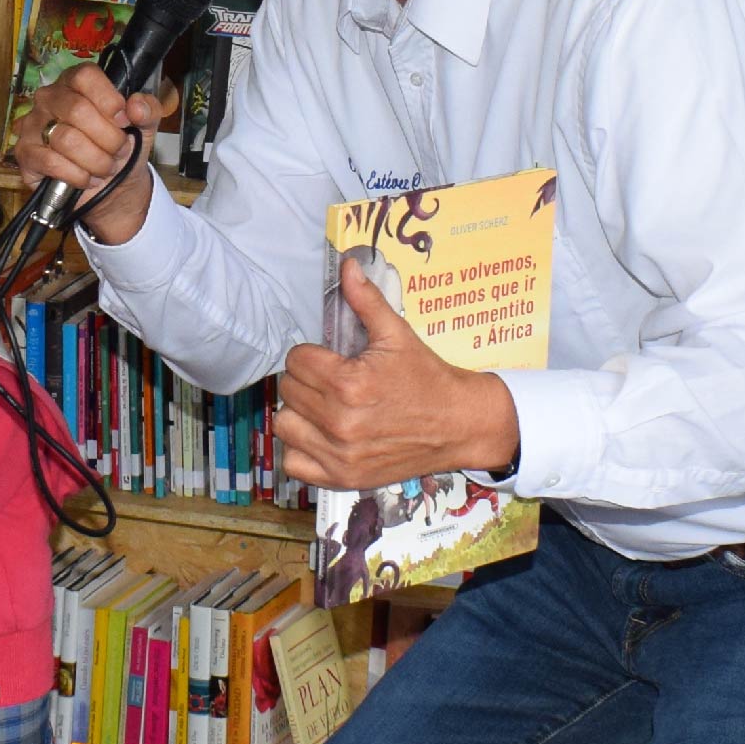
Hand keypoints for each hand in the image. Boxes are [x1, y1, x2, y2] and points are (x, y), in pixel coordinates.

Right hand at [8, 65, 161, 245]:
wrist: (112, 186)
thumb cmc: (121, 147)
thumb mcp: (144, 126)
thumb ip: (148, 110)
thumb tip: (136, 106)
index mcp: (76, 82)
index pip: (85, 76)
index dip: (109, 100)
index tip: (124, 121)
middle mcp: (50, 97)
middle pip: (77, 109)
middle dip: (108, 138)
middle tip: (119, 150)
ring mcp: (33, 124)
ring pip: (67, 139)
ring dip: (96, 160)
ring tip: (105, 167)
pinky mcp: (25, 152)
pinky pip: (51, 162)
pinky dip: (77, 175)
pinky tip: (87, 179)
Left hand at [271, 261, 519, 491]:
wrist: (459, 424)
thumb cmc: (428, 379)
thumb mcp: (398, 335)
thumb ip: (366, 300)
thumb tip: (347, 265)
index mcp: (349, 383)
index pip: (297, 360)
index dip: (312, 354)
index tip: (330, 359)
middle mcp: (340, 422)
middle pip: (289, 389)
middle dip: (307, 379)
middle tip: (331, 380)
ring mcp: (340, 454)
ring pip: (284, 424)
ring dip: (300, 412)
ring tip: (323, 406)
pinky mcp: (343, 478)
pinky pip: (294, 463)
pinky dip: (302, 449)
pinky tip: (322, 435)